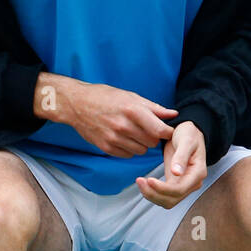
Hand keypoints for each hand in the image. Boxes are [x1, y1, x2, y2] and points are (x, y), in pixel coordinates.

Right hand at [46, 76, 176, 156]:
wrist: (76, 104)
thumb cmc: (104, 97)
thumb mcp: (130, 96)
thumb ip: (154, 108)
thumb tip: (173, 114)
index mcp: (133, 110)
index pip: (160, 130)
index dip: (168, 132)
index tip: (168, 131)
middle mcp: (124, 126)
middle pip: (152, 142)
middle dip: (153, 137)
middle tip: (147, 130)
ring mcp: (114, 138)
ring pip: (141, 150)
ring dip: (141, 144)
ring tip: (133, 133)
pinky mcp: (105, 147)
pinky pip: (127, 154)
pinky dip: (129, 149)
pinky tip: (123, 138)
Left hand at [137, 120, 205, 207]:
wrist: (188, 133)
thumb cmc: (188, 134)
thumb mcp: (186, 141)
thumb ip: (181, 156)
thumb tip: (177, 173)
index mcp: (197, 173)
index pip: (179, 190)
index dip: (162, 188)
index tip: (148, 179)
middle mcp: (193, 183)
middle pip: (172, 199)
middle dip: (154, 193)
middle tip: (139, 180)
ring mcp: (185, 186)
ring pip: (167, 201)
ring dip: (151, 195)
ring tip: (139, 181)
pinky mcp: (175, 184)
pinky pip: (163, 196)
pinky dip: (152, 193)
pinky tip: (144, 183)